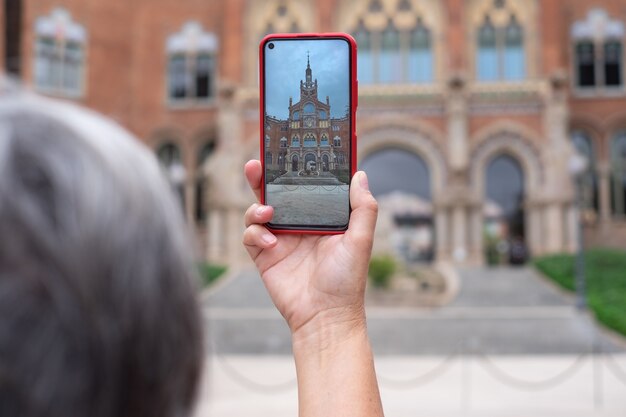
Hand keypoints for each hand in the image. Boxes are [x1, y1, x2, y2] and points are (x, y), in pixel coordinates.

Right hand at [242, 160, 377, 336]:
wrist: (325, 317)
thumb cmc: (347, 280)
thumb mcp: (360, 240)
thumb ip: (363, 207)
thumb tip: (360, 174)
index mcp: (320, 216)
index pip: (306, 185)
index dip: (297, 168)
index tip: (290, 148)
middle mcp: (299, 224)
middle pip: (277, 192)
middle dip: (264, 176)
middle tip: (257, 163)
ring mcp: (280, 238)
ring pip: (258, 209)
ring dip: (257, 205)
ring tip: (267, 212)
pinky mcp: (264, 255)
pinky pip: (251, 234)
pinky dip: (255, 234)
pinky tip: (270, 243)